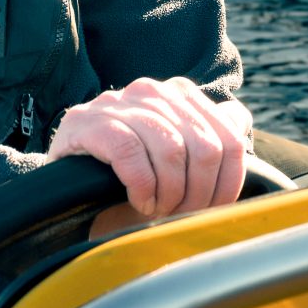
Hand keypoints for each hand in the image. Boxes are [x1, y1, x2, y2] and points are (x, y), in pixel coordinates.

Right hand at [47, 76, 254, 222]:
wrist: (67, 185)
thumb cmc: (129, 177)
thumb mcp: (175, 159)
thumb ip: (209, 138)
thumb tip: (240, 124)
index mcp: (181, 94)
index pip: (229, 137)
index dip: (228, 183)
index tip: (211, 211)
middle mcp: (153, 91)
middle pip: (205, 147)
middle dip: (197, 194)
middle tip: (178, 216)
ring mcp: (119, 102)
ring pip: (171, 150)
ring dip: (168, 194)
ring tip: (156, 211)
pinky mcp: (88, 121)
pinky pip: (130, 153)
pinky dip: (141, 186)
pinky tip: (137, 200)